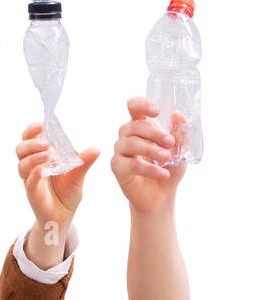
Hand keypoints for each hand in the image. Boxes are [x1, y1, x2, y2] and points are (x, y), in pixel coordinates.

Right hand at [15, 122, 98, 266]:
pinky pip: (29, 183)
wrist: (63, 217)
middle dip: (30, 143)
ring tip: (46, 155)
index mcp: (40, 158)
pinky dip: (34, 175)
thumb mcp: (77, 176)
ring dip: (32, 158)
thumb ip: (83, 163)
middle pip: (20, 150)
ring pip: (22, 165)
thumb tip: (96, 149)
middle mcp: (32, 168)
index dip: (31, 131)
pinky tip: (42, 170)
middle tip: (45, 143)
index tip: (41, 124)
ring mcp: (30, 181)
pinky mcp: (33, 195)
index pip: (29, 140)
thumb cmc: (66, 194)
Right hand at [111, 97, 184, 213]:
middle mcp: (127, 136)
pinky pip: (131, 164)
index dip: (141, 104)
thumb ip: (179, 133)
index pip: (133, 106)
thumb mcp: (180, 149)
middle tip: (170, 142)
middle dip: (153, 132)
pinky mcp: (117, 167)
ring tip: (167, 158)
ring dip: (151, 149)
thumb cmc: (169, 167)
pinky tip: (163, 174)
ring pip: (131, 143)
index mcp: (141, 126)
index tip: (156, 111)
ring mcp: (120, 151)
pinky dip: (149, 169)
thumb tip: (178, 115)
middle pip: (134, 125)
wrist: (162, 194)